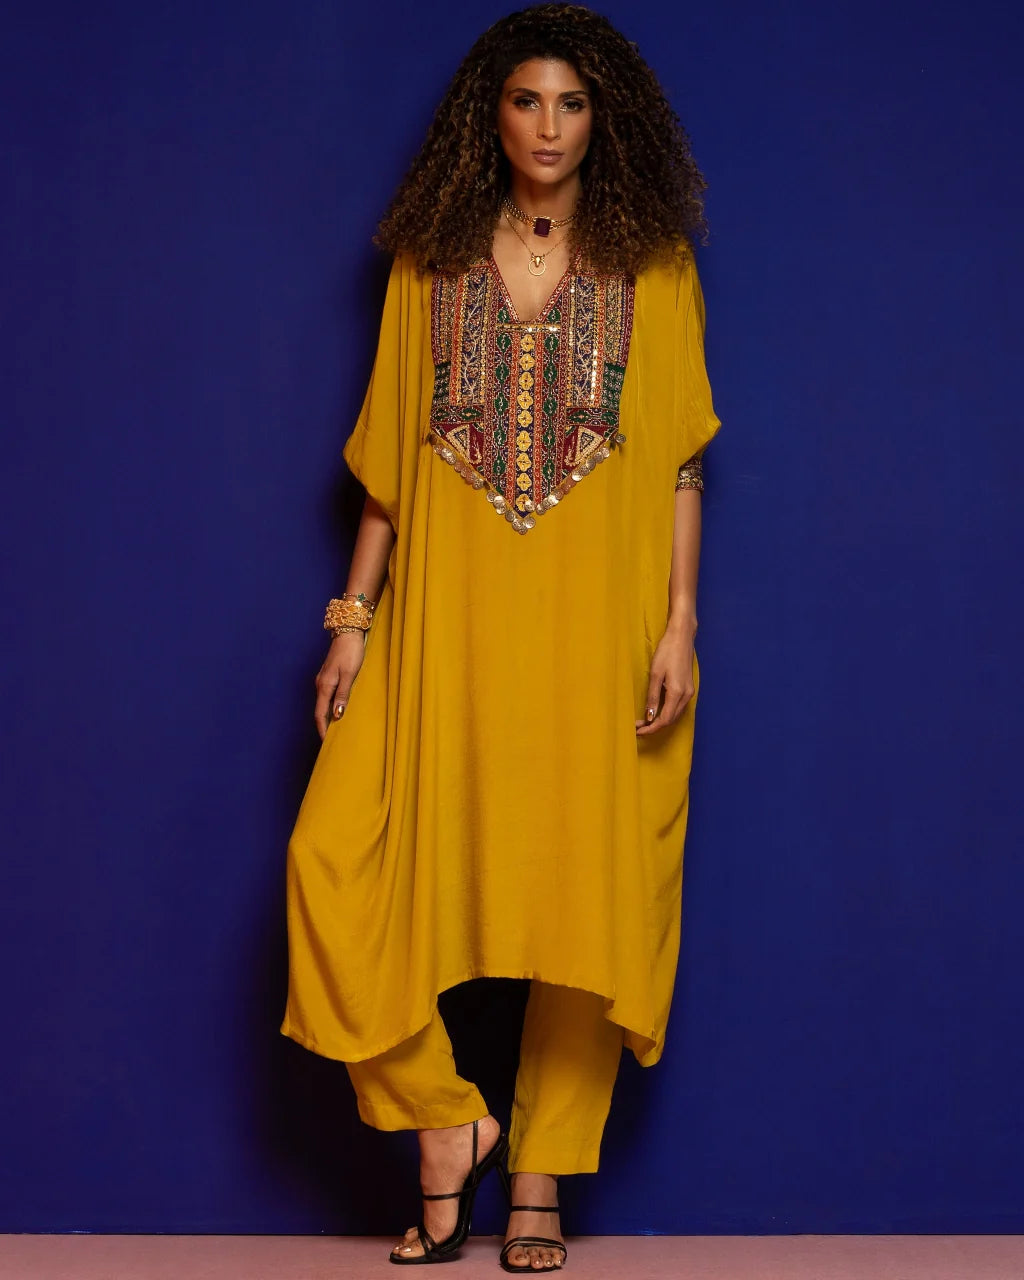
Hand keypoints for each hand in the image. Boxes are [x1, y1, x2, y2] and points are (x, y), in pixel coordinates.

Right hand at [314, 632, 365, 739]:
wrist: (348, 632)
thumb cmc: (351, 652)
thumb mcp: (349, 674)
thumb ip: (343, 695)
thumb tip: (337, 715)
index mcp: (324, 686)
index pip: (320, 714)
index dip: (323, 729)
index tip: (326, 743)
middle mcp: (320, 684)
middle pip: (320, 711)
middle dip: (324, 726)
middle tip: (331, 741)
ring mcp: (324, 680)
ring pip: (323, 704)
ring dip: (328, 717)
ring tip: (335, 730)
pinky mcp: (329, 676)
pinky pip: (327, 697)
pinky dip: (330, 707)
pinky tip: (337, 711)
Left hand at [635, 623, 695, 737]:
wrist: (682, 637)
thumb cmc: (667, 651)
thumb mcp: (655, 674)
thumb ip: (652, 696)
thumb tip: (649, 716)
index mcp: (677, 693)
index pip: (664, 720)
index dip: (651, 728)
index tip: (638, 731)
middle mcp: (686, 695)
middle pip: (671, 720)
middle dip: (654, 726)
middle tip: (638, 727)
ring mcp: (689, 692)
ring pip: (675, 715)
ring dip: (660, 720)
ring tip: (644, 721)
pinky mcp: (688, 688)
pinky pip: (678, 707)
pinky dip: (667, 712)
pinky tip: (656, 710)